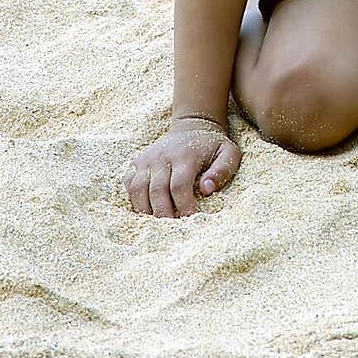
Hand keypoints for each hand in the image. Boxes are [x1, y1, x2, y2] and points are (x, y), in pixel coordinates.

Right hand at [124, 117, 241, 217]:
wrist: (193, 126)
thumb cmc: (212, 146)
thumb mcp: (228, 153)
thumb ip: (222, 170)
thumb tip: (206, 189)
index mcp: (185, 155)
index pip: (179, 185)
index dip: (183, 206)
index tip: (189, 221)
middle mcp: (162, 156)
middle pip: (157, 190)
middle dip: (163, 214)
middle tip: (170, 231)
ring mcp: (147, 158)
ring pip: (138, 188)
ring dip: (145, 210)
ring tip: (155, 225)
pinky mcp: (137, 161)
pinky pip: (129, 183)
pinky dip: (134, 200)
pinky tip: (146, 211)